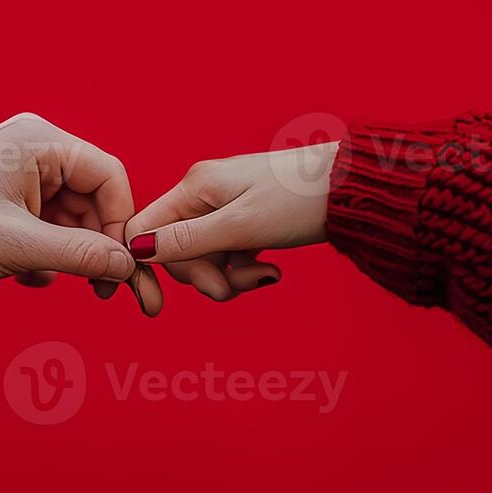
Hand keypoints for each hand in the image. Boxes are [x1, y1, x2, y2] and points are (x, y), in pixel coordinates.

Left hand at [0, 113, 161, 314]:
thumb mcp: (17, 246)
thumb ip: (80, 255)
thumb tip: (129, 267)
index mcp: (41, 142)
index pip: (110, 178)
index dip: (121, 224)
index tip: (118, 267)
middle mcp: (36, 148)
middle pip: (94, 199)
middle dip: (95, 246)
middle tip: (99, 292)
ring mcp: (22, 172)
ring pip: (71, 216)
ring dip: (65, 254)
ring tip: (42, 278)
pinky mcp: (9, 195)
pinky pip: (48, 223)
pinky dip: (44, 252)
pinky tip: (23, 274)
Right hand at [122, 142, 338, 301]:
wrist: (354, 187)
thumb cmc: (299, 200)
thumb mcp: (241, 226)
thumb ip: (188, 240)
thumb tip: (137, 250)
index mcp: (195, 187)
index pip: (145, 230)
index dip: (147, 267)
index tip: (156, 305)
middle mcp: (204, 193)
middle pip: (176, 251)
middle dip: (204, 277)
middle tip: (234, 289)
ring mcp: (226, 206)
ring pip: (205, 257)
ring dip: (230, 277)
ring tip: (265, 276)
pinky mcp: (247, 219)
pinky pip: (229, 254)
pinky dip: (244, 268)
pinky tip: (270, 269)